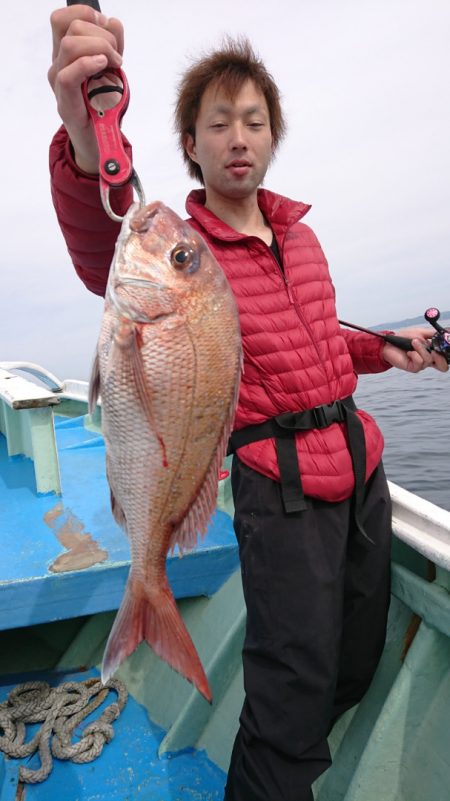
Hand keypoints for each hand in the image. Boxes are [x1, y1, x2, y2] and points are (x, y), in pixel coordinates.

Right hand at [48, 5, 123, 172]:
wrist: (100, 143)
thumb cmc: (103, 107)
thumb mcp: (112, 70)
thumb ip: (113, 44)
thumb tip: (113, 22)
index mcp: (66, 54)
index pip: (64, 18)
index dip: (86, 14)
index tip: (108, 31)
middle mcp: (58, 64)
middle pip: (71, 27)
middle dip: (102, 35)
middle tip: (117, 57)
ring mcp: (59, 83)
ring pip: (71, 45)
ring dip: (100, 49)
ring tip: (115, 66)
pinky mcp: (66, 103)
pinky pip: (69, 75)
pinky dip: (88, 65)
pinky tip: (103, 67)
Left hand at [383, 326, 447, 372]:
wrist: (389, 343)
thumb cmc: (404, 338)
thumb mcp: (421, 332)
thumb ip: (433, 334)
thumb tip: (446, 333)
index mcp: (432, 352)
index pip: (445, 357)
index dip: (447, 353)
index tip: (447, 343)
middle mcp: (428, 360)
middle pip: (443, 366)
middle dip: (441, 357)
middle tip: (434, 350)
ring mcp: (421, 365)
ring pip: (429, 359)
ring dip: (421, 348)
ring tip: (413, 342)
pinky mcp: (413, 368)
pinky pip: (419, 362)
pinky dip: (415, 354)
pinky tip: (409, 351)